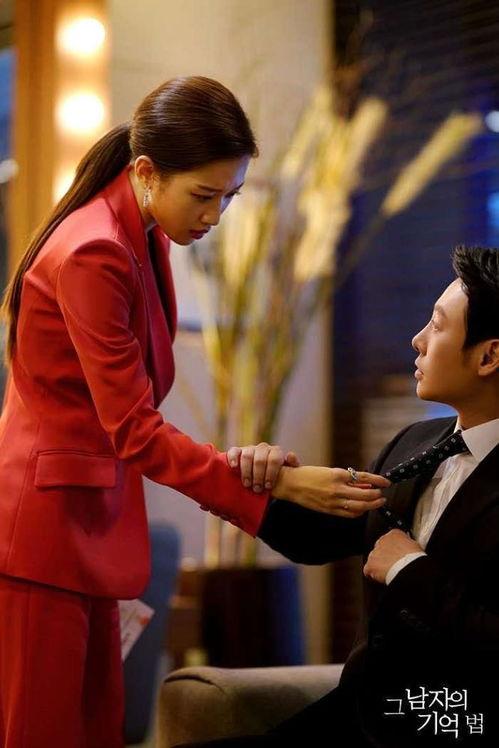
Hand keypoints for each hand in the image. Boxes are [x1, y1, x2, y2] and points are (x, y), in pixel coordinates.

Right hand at [227, 442, 300, 492]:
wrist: (264, 476)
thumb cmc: (276, 476)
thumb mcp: (288, 473)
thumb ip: (292, 465)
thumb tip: (290, 455)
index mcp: (276, 452)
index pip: (274, 459)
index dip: (271, 473)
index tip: (268, 486)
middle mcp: (263, 448)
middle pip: (260, 459)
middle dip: (258, 476)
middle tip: (257, 489)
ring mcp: (250, 449)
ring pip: (247, 455)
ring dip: (247, 471)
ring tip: (247, 485)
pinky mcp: (238, 452)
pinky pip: (234, 451)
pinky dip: (233, 458)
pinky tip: (234, 467)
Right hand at [270, 465, 389, 516]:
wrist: (290, 484)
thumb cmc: (309, 474)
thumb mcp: (329, 471)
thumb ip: (347, 478)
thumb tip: (365, 484)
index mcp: (337, 474)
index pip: (363, 478)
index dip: (378, 480)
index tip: (386, 482)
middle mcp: (337, 488)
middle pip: (365, 495)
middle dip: (377, 495)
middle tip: (383, 494)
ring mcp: (333, 501)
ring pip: (359, 506)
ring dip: (371, 505)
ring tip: (378, 502)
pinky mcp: (329, 510)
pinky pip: (349, 514)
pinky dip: (359, 512)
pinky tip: (362, 510)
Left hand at [363, 529, 422, 583]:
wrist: (409, 568)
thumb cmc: (415, 558)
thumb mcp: (415, 546)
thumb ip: (407, 545)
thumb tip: (408, 549)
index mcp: (394, 534)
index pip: (390, 539)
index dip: (393, 549)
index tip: (396, 554)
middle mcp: (382, 540)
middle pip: (380, 548)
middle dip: (385, 556)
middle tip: (393, 565)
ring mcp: (375, 552)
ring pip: (373, 559)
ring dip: (379, 565)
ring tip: (388, 572)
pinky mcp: (371, 564)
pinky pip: (368, 570)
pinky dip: (372, 574)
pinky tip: (380, 578)